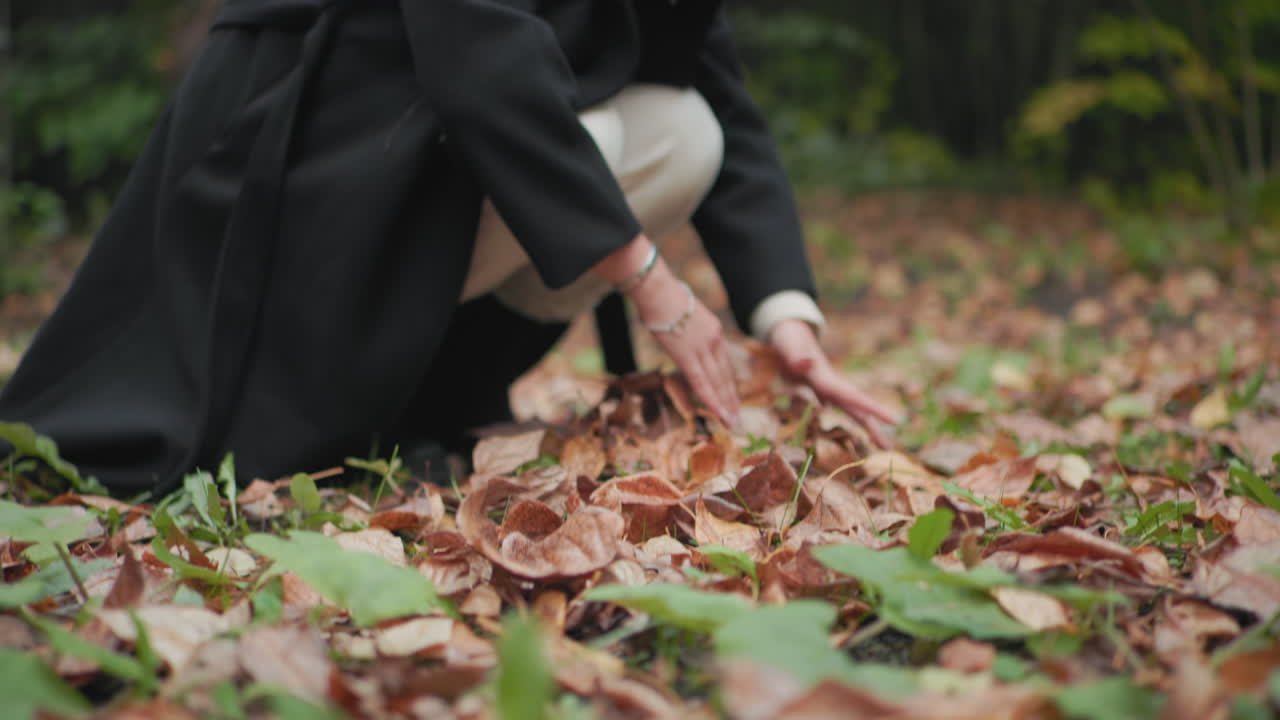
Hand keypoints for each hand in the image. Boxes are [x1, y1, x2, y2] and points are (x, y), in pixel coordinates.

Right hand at [630, 266, 740, 427]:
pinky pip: (702, 382)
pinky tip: (718, 412)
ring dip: (725, 403)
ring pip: (717, 381)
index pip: (725, 362)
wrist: (658, 292)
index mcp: (714, 330)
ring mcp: (703, 348)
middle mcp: (714, 340)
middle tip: (737, 417)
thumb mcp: (686, 315)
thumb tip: (682, 337)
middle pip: (725, 374)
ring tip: (731, 421)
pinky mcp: (689, 356)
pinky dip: (711, 399)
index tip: (733, 397)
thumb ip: (690, 331)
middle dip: (731, 397)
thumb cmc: (664, 299)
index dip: (729, 382)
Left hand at [768, 318, 897, 447]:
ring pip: (847, 410)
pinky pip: (829, 410)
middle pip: (855, 408)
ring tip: (878, 446)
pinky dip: (838, 422)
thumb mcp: (790, 346)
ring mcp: (823, 387)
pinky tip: (845, 435)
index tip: (895, 420)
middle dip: (873, 427)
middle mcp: (830, 385)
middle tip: (890, 448)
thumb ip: (797, 356)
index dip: (874, 409)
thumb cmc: (788, 338)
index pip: (854, 397)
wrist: (785, 330)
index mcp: (826, 379)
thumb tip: (806, 363)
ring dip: (862, 426)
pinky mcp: (813, 389)